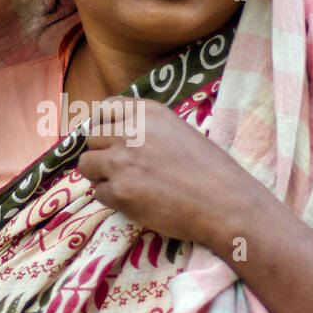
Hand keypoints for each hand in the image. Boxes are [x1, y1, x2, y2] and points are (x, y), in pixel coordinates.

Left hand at [74, 98, 264, 247]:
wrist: (226, 203)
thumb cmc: (209, 170)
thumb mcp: (177, 131)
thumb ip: (145, 128)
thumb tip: (113, 134)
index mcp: (147, 112)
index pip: (105, 109)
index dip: (103, 126)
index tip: (109, 141)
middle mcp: (130, 131)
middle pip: (92, 138)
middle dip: (102, 154)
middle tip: (122, 170)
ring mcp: (122, 160)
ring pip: (87, 165)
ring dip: (101, 176)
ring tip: (128, 185)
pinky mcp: (120, 191)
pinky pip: (99, 193)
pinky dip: (113, 200)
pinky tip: (138, 202)